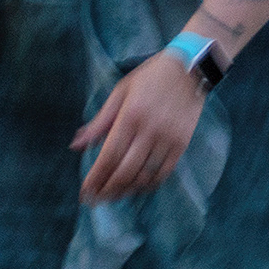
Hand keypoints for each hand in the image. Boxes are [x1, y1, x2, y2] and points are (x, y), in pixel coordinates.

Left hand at [72, 53, 206, 203]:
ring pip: (145, 175)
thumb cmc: (151, 77)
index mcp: (130, 115)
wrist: (191, 67)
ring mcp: (168, 137)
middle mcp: (150, 129)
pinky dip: (149, 184)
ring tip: (114, 196)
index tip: (85, 193)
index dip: (96, 178)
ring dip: (127, 190)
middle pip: (125, 170)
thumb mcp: (121, 91)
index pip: (109, 156)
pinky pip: (164, 171)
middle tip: (97, 200)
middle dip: (108, 190)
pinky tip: (138, 187)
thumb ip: (100, 120)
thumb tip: (76, 144)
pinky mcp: (182, 142)